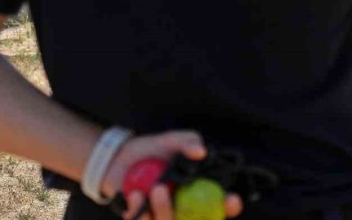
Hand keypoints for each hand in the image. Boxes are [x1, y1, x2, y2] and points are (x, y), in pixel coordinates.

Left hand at [99, 130, 242, 219]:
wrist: (121, 157)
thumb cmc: (155, 149)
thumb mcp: (174, 140)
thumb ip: (189, 142)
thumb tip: (201, 152)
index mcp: (198, 191)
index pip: (221, 206)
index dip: (229, 207)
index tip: (231, 199)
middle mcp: (184, 208)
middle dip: (196, 218)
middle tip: (184, 194)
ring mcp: (164, 215)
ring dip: (164, 210)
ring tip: (156, 188)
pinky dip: (139, 212)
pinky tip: (134, 195)